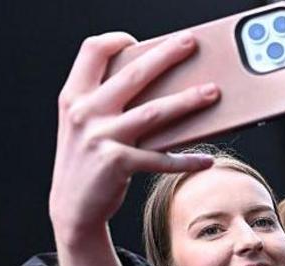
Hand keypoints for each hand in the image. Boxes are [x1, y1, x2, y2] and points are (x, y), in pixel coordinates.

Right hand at [49, 31, 217, 265]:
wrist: (71, 207)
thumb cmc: (87, 160)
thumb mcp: (85, 125)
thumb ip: (107, 101)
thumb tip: (158, 83)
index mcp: (74, 96)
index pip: (92, 51)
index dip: (116, 39)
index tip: (140, 39)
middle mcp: (85, 112)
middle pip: (133, 73)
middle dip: (167, 55)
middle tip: (191, 44)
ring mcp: (100, 137)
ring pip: (155, 112)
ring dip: (188, 101)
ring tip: (213, 92)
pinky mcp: (117, 164)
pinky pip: (161, 158)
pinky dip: (186, 159)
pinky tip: (206, 159)